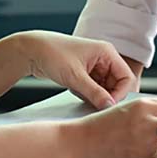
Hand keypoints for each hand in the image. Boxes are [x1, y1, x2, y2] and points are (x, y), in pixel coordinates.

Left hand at [14, 31, 134, 109]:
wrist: (31, 51)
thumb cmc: (52, 54)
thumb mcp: (75, 76)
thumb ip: (94, 93)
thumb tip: (110, 107)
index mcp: (106, 52)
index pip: (126, 78)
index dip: (120, 94)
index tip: (107, 106)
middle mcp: (103, 59)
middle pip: (117, 85)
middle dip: (105, 96)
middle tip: (92, 104)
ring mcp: (94, 67)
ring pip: (105, 89)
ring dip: (94, 96)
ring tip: (79, 92)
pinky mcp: (85, 74)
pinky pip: (94, 90)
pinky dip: (86, 95)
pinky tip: (74, 90)